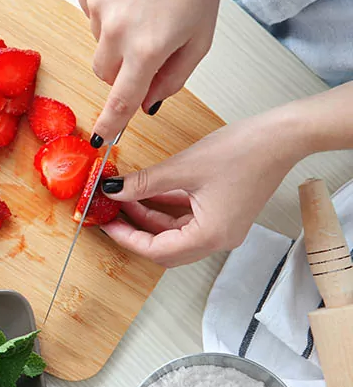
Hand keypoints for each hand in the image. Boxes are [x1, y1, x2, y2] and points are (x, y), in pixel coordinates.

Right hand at [77, 0, 231, 143]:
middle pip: (103, 72)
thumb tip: (145, 105)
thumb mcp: (199, 39)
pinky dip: (106, 7)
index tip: (98, 142)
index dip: (110, 124)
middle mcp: (118, 30)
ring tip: (143, 4)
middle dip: (121, 67)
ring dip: (116, 33)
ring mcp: (98, 4)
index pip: (121, 100)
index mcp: (149, 48)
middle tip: (145, 43)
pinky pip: (89, 11)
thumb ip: (172, 79)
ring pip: (98, 40)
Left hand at [99, 109, 304, 266]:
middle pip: (165, 248)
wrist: (283, 136)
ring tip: (123, 198)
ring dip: (148, 217)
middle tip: (110, 215)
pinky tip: (146, 191)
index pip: (157, 251)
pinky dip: (165, 208)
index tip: (104, 224)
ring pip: (174, 233)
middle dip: (135, 231)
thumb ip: (145, 182)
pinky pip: (186, 219)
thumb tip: (113, 190)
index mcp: (210, 236)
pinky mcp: (223, 213)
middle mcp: (218, 239)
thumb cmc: (244, 151)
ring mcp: (222, 227)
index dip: (126, 238)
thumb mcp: (183, 167)